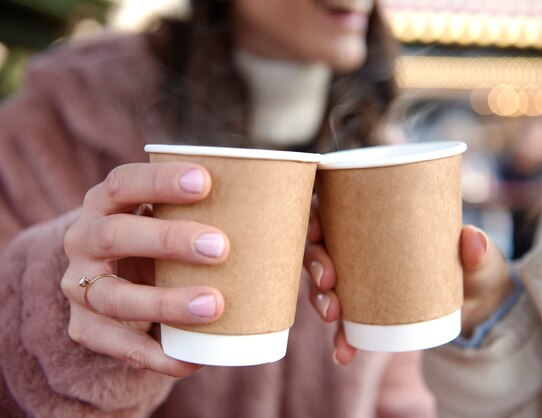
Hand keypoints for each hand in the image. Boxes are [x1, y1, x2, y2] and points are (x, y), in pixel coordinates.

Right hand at [61, 162, 229, 376]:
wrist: (115, 282)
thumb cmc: (159, 243)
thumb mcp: (170, 219)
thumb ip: (205, 212)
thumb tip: (286, 213)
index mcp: (106, 202)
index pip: (124, 182)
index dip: (160, 180)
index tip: (205, 181)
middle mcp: (84, 238)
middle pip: (116, 235)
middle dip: (169, 240)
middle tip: (222, 247)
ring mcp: (78, 286)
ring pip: (114, 296)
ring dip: (165, 302)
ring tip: (214, 306)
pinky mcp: (84, 327)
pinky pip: (118, 347)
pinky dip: (158, 355)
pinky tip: (193, 359)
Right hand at [305, 197, 512, 362]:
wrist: (477, 307)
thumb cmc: (473, 267)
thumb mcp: (479, 258)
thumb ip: (478, 250)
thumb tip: (472, 239)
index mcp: (375, 220)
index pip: (333, 209)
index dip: (314, 216)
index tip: (317, 229)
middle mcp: (359, 249)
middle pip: (320, 248)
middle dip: (314, 263)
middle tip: (327, 280)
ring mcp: (359, 281)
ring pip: (323, 286)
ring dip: (319, 300)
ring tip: (332, 316)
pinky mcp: (365, 312)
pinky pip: (344, 325)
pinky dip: (341, 339)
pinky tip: (343, 353)